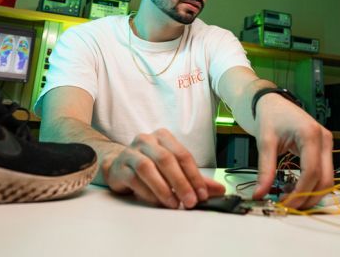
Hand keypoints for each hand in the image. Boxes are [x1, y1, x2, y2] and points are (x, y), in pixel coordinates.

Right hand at [105, 128, 224, 208]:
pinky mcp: (120, 167)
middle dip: (181, 183)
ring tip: (174, 204)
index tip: (203, 194)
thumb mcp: (174, 169)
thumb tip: (220, 189)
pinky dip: (148, 192)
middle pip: (166, 159)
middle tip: (191, 201)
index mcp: (164, 136)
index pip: (183, 154)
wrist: (119, 165)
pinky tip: (157, 201)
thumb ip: (196, 178)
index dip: (194, 175)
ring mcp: (131, 152)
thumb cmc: (150, 165)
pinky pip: (134, 179)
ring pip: (148, 168)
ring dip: (163, 188)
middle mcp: (147, 140)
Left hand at [252, 96, 332, 208]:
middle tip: (287, 205)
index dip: (300, 192)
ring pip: (327, 178)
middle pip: (325, 179)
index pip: (312, 172)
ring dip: (310, 192)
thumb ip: (265, 170)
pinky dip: (311, 184)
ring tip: (287, 195)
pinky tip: (293, 187)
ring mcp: (327, 144)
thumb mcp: (265, 142)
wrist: (273, 102)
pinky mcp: (324, 148)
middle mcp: (324, 139)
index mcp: (310, 134)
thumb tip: (260, 194)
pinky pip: (323, 172)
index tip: (285, 203)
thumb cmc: (270, 116)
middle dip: (308, 197)